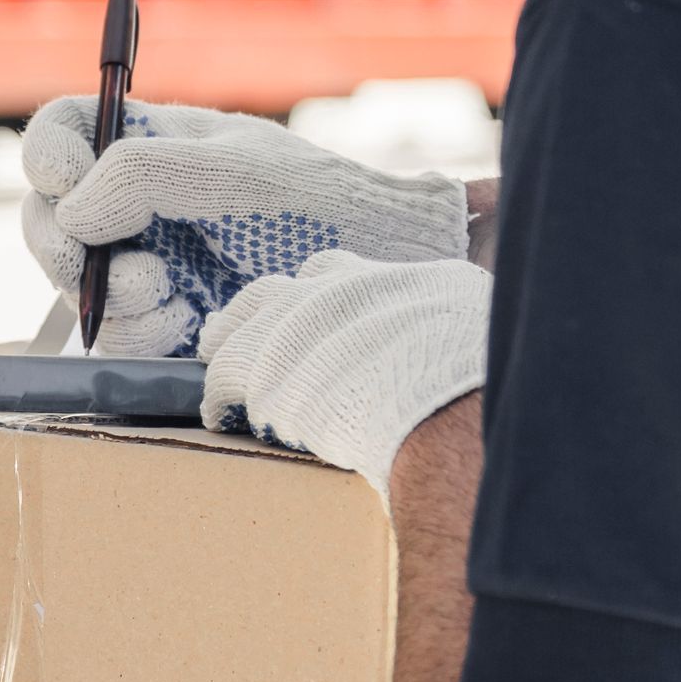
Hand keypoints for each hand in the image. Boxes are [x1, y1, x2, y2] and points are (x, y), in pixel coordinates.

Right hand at [20, 99, 467, 357]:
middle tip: (86, 261)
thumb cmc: (320, 201)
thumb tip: (71, 209)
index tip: (63, 179)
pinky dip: (142, 331)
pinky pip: (120, 334)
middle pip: (51, 216)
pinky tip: (190, 320)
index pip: (68, 133)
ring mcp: (150, 264)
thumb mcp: (235, 171)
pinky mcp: (168, 322)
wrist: (382, 271)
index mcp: (150, 143)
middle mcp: (137, 203)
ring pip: (79, 285)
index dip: (48, 153)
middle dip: (60, 243)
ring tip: (167, 291)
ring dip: (109, 294)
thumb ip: (144, 173)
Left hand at [197, 250, 491, 500]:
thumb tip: (457, 311)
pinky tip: (217, 411)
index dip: (312, 292)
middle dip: (250, 312)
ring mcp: (288, 332)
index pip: (326, 270)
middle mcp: (323, 295)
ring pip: (237, 333)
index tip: (305, 304)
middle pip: (268, 294)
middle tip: (230, 329)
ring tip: (213, 365)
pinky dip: (219, 397)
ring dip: (226, 349)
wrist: (440, 397)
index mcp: (369, 279)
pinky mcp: (263, 378)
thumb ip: (445, 302)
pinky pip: (225, 382)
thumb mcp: (463, 305)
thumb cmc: (466, 357)